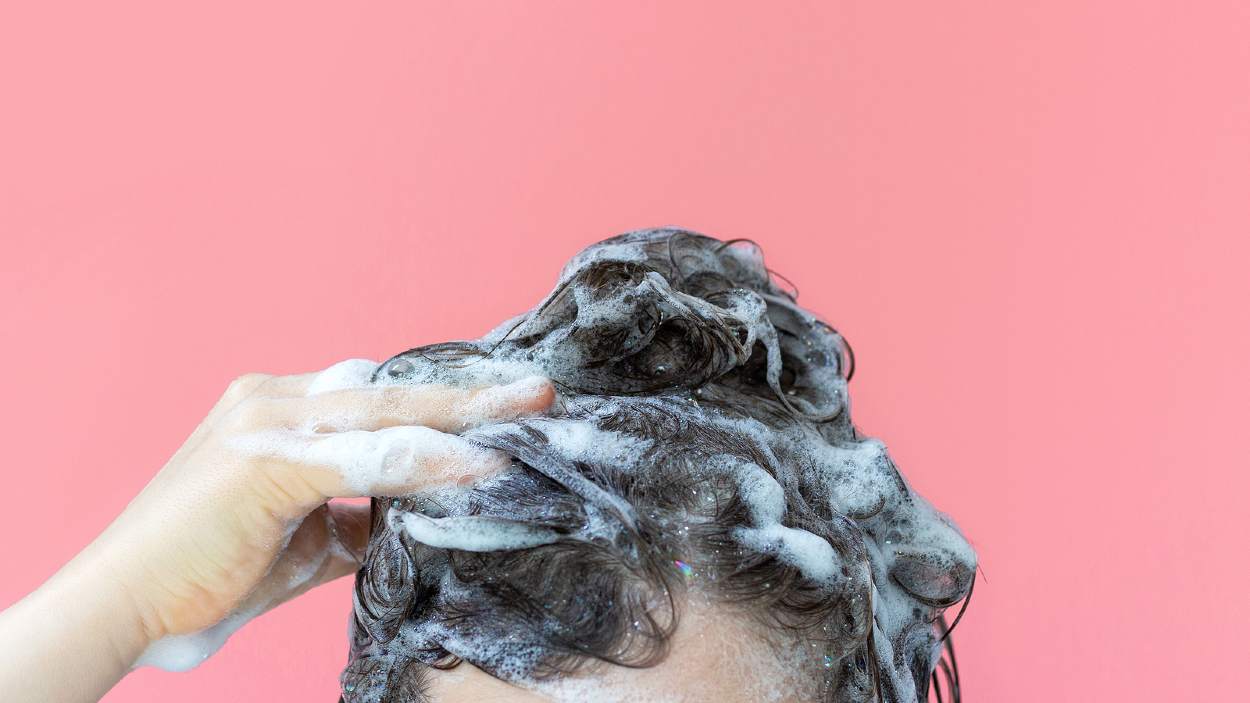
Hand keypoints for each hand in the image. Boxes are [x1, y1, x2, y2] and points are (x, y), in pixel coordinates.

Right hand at [0, 360, 553, 699]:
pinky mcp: (264, 458)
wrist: (125, 606)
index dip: (444, 402)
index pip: (380, 395)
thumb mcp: (304, 539)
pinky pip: (367, 456)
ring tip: (529, 413)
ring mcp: (267, 422)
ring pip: (388, 411)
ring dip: (465, 414)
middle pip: (394, 391)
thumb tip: (418, 519)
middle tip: (538, 390)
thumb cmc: (209, 572)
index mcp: (280, 409)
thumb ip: (360, 519)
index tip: (503, 405)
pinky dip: (427, 462)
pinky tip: (478, 465)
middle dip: (471, 393)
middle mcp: (274, 400)